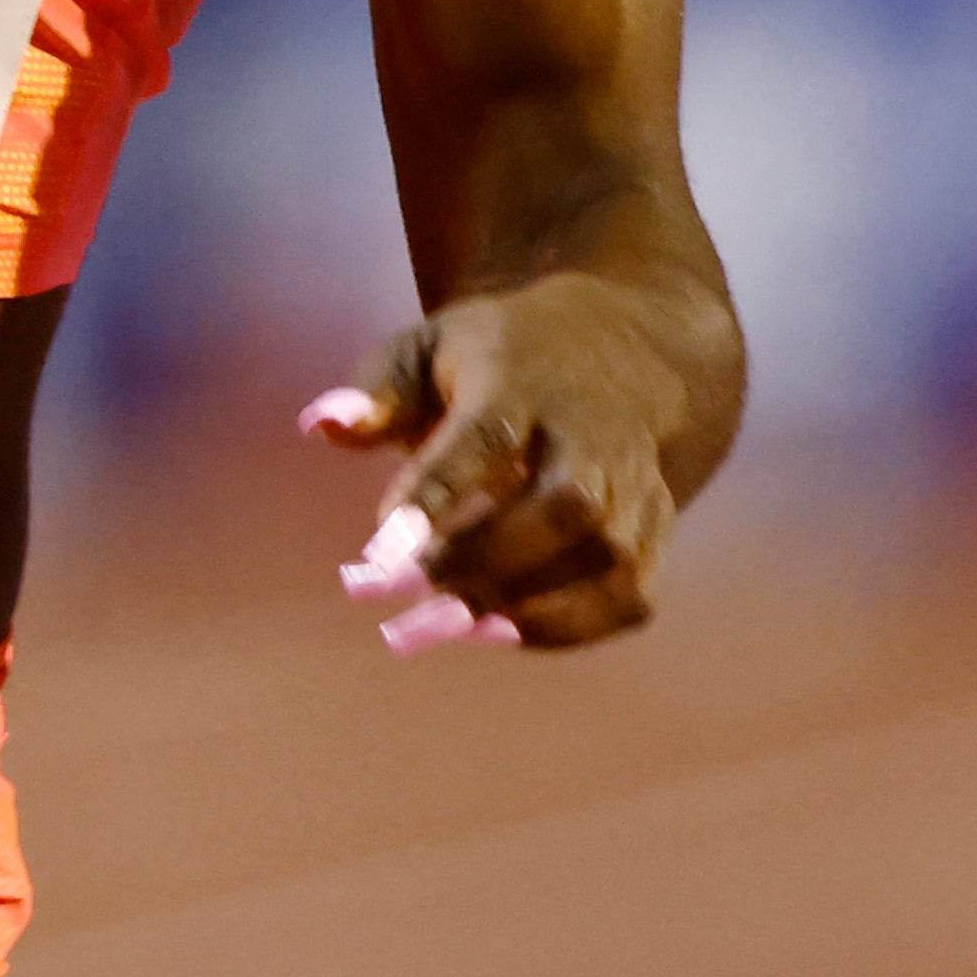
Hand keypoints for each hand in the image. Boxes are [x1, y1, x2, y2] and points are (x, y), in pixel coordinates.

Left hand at [297, 274, 711, 654]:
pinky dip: (568, 629)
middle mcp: (591, 433)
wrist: (626, 349)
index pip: (487, 437)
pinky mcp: (655, 527)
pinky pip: (628, 595)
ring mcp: (634, 482)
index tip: (379, 553)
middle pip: (565, 505)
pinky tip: (501, 632)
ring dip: (528, 607)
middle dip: (487, 564)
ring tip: (448, 628)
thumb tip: (321, 424)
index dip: (435, 496)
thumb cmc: (503, 356)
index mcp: (524, 378)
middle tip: (410, 598)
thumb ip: (378, 387)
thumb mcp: (432, 344)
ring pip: (608, 556)